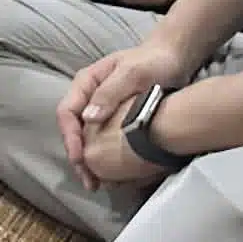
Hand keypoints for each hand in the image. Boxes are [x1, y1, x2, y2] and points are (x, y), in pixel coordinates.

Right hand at [57, 39, 191, 190]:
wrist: (175, 58)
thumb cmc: (154, 61)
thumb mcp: (133, 73)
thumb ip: (109, 93)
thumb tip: (89, 119)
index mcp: (86, 83)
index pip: (67, 113)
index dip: (70, 138)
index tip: (79, 158)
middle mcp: (89, 97)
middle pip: (74, 130)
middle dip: (78, 157)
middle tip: (89, 180)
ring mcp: (102, 109)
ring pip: (87, 138)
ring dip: (89, 161)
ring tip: (98, 183)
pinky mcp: (116, 119)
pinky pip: (102, 140)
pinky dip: (104, 157)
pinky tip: (112, 173)